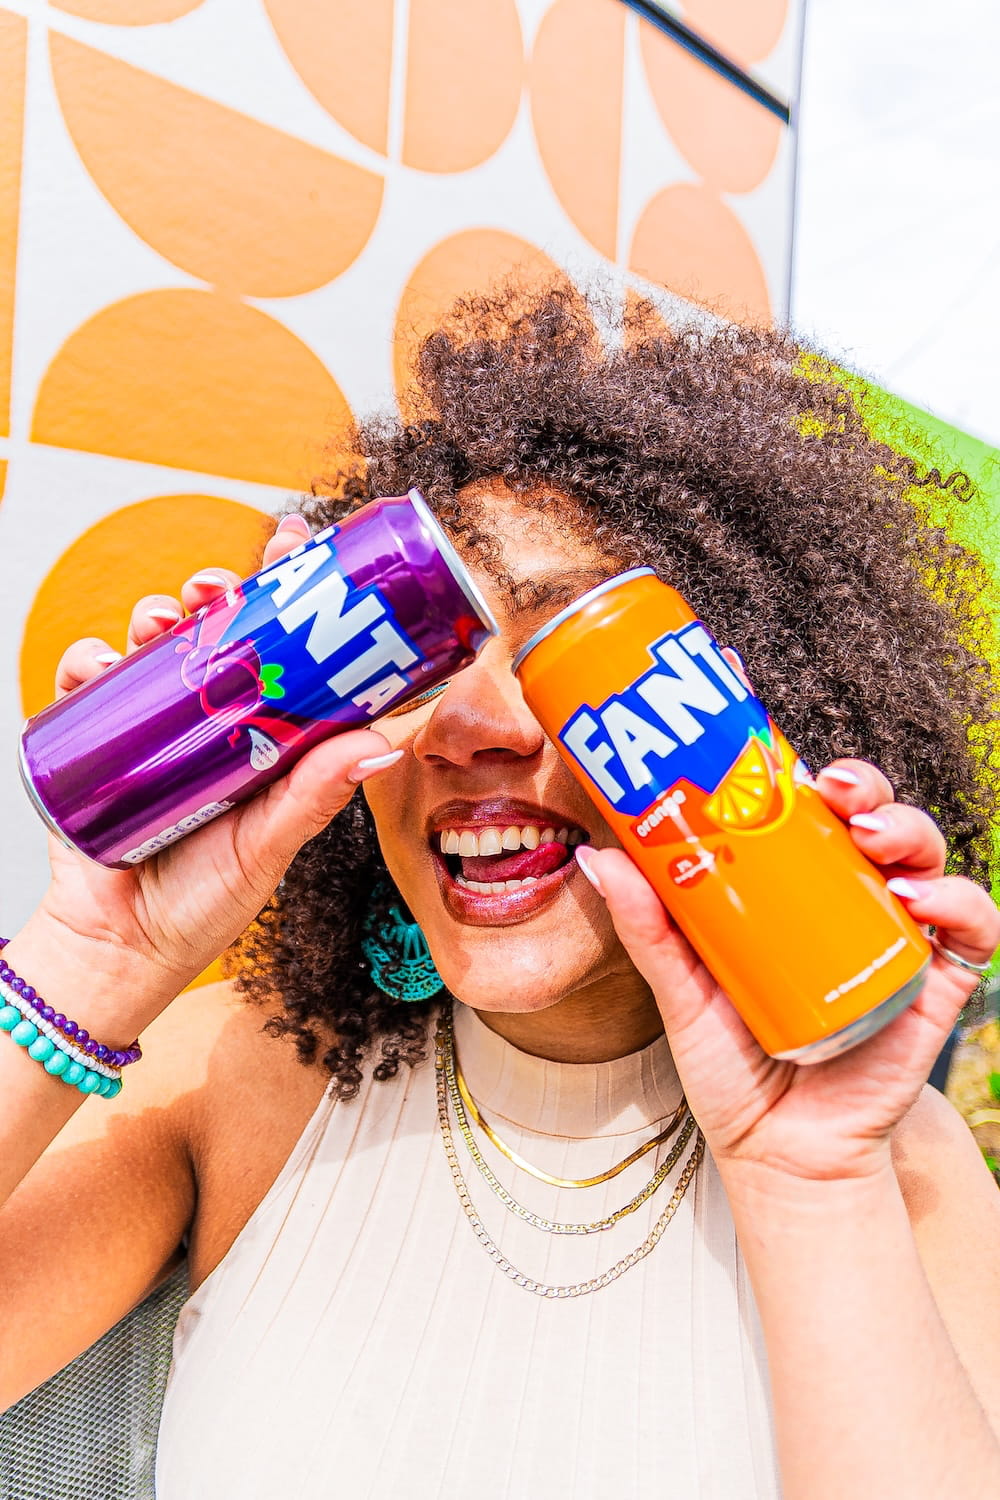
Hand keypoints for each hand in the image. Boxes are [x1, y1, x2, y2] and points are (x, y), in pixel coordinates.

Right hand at [29, 516, 397, 1020]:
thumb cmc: (204, 904)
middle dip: (212, 592)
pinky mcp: (94, 745)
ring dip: (151, 615)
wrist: (122, 949)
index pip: (279, 649)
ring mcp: (150, 729)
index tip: (295, 545)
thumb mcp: (269, 844)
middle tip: (215, 584)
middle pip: (212, 632)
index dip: (285, 594)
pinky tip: (95, 664)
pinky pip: (84, 687)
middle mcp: (208, 722)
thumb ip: (316, 795)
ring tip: (157, 618)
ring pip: (150, 646)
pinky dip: (84, 663)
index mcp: (260, 735)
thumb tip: (384, 741)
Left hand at [581, 759, 999, 1182]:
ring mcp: (896, 937)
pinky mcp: (937, 980)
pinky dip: (961, 900)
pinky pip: (973, 924)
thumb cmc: (732, 1068)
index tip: (779, 751)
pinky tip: (920, 901)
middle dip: (862, 787)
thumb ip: (648, 927)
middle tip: (833, 789)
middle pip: (870, 819)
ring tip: (871, 838)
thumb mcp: (681, 989)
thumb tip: (600, 855)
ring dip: (908, 829)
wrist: (781, 1153)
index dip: (804, 772)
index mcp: (793, 891)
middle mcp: (849, 902)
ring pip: (923, 856)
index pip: (808, 812)